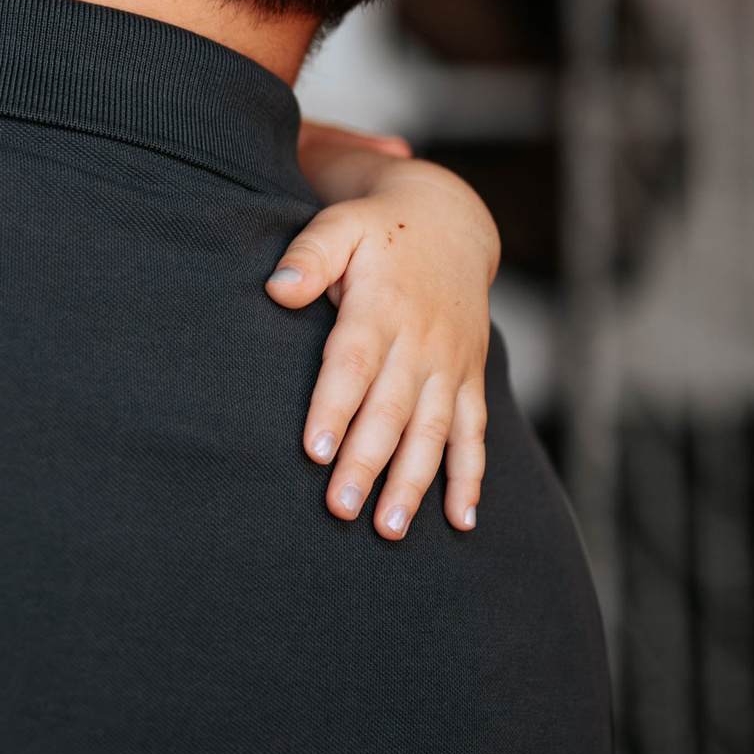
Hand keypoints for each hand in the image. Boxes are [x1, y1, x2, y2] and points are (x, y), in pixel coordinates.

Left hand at [266, 156, 496, 539]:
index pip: (353, 364)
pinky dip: (470, 477)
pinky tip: (461, 520)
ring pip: (433, 432)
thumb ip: (309, 255)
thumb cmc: (377, 231)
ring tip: (390, 528)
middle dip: (367, 463)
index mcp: (382, 308)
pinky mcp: (470, 378)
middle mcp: (421, 343)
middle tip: (341, 510)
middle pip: (391, 411)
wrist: (451, 224)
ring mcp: (450, 365)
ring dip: (414, 483)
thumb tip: (278, 287)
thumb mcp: (340, 225)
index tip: (315, 451)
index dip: (335, 407)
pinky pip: (475, 433)